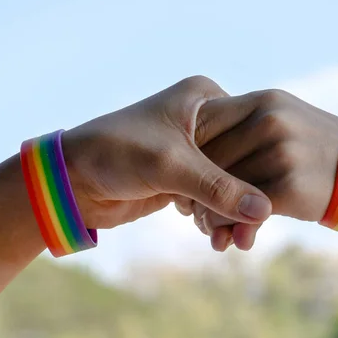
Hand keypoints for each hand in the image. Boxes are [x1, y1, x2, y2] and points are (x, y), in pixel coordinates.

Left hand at [61, 76, 271, 229]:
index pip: (251, 134)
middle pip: (244, 162)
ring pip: (230, 183)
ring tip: (227, 240)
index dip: (257, 172)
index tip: (263, 209)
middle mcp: (204, 119)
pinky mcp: (186, 175)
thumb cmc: (115, 153)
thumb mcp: (170, 165)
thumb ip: (218, 187)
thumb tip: (264, 211)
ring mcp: (196, 149)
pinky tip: (213, 235)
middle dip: (242, 201)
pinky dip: (215, 217)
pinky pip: (214, 197)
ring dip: (229, 213)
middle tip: (244, 234)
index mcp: (205, 97)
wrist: (73, 179)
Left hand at [178, 89, 337, 250]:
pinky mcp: (291, 185)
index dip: (189, 155)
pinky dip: (232, 228)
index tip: (185, 182)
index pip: (204, 123)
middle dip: (195, 192)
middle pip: (207, 157)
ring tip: (212, 233)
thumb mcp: (284, 125)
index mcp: (262, 102)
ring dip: (211, 217)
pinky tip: (236, 241)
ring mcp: (281, 151)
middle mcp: (269, 119)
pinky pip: (242, 210)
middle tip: (192, 216)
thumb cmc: (318, 154)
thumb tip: (196, 153)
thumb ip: (243, 132)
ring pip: (221, 186)